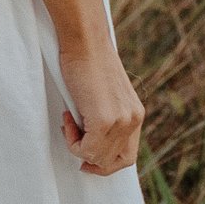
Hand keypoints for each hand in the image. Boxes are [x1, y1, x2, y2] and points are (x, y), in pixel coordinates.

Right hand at [58, 42, 144, 176]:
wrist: (84, 41)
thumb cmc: (88, 62)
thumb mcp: (106, 95)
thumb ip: (107, 117)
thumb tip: (92, 142)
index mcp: (135, 113)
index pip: (127, 155)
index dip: (106, 162)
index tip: (87, 156)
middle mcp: (133, 119)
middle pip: (115, 162)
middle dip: (90, 157)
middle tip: (74, 140)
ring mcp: (121, 121)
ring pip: (98, 158)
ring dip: (78, 146)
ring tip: (70, 121)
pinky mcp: (105, 120)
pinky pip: (86, 149)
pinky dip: (72, 140)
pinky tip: (68, 117)